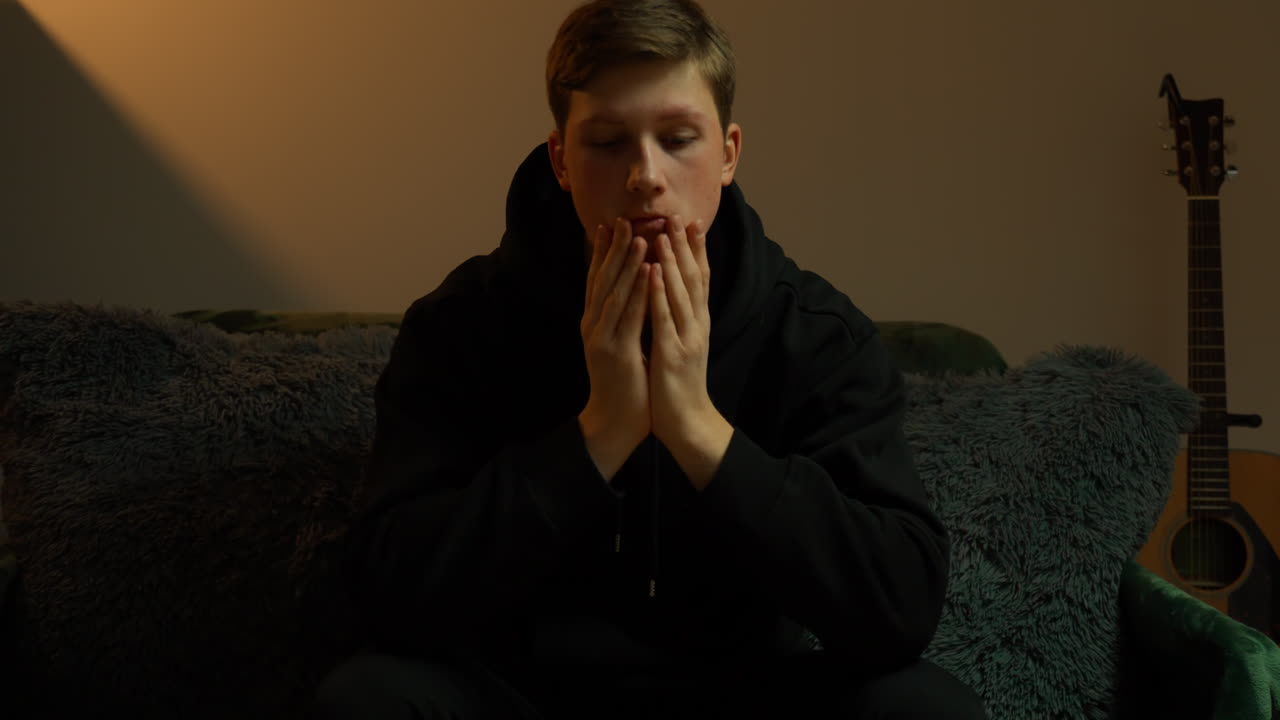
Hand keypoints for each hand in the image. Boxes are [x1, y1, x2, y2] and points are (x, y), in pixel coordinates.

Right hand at [578, 218, 652, 480]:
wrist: (614, 423)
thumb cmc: (624, 384)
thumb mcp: (621, 344)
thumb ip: (622, 319)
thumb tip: (631, 293)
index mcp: (595, 322)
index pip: (598, 280)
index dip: (603, 251)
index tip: (610, 224)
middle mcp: (593, 325)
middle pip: (602, 279)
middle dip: (613, 248)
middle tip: (622, 220)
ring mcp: (601, 337)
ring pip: (613, 292)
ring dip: (626, 264)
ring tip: (638, 237)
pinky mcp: (614, 351)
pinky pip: (627, 315)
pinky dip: (636, 292)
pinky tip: (646, 273)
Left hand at [646, 215, 718, 450]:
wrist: (688, 421)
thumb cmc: (679, 383)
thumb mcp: (682, 343)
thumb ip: (680, 318)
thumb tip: (673, 292)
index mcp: (697, 322)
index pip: (699, 279)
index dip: (695, 250)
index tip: (690, 222)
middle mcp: (697, 325)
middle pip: (693, 278)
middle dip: (685, 246)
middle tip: (678, 216)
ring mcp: (687, 338)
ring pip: (681, 293)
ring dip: (672, 263)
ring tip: (663, 236)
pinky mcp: (674, 354)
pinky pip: (666, 320)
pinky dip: (660, 295)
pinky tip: (653, 275)